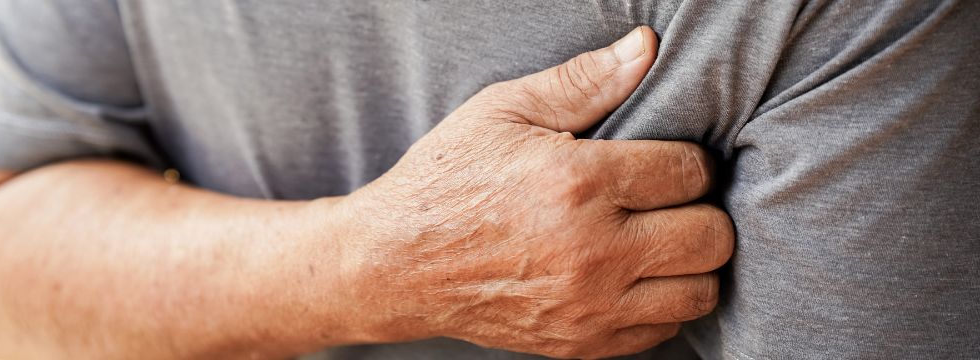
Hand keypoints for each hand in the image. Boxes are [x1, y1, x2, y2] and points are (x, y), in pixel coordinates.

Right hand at [336, 26, 733, 358]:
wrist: (396, 265)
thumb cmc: (447, 181)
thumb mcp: (503, 112)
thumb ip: (583, 81)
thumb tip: (645, 49)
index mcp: (575, 182)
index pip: (690, 172)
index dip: (689, 161)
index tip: (668, 163)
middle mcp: (591, 250)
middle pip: (710, 235)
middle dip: (700, 209)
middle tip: (669, 201)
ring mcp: (588, 305)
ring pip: (699, 289)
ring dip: (690, 261)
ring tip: (658, 239)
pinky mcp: (581, 343)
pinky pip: (664, 329)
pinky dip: (663, 301)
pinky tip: (633, 275)